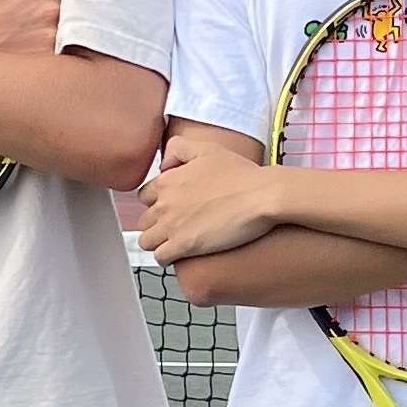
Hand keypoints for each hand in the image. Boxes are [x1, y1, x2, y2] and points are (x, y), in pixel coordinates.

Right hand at [0, 0, 64, 54]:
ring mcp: (53, 34)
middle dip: (52, 6)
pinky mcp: (51, 56)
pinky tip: (32, 44)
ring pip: (66, 26)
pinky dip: (51, 46)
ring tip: (30, 31)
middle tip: (31, 14)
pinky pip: (61, 47)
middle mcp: (52, 8)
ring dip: (54, 27)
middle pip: (69, 2)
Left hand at [134, 138, 281, 261]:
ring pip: (147, 240)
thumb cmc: (241, 174)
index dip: (157, 203)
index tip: (169, 208)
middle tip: (174, 227)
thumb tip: (165, 164)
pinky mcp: (183, 245)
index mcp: (168, 181)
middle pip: (145, 220)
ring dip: (158, 243)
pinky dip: (166, 258)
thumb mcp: (207, 149)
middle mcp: (165, 203)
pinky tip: (178, 255)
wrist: (261, 195)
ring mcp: (172, 225)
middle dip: (156, 224)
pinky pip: (160, 257)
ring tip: (173, 243)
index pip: (145, 197)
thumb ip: (179, 148)